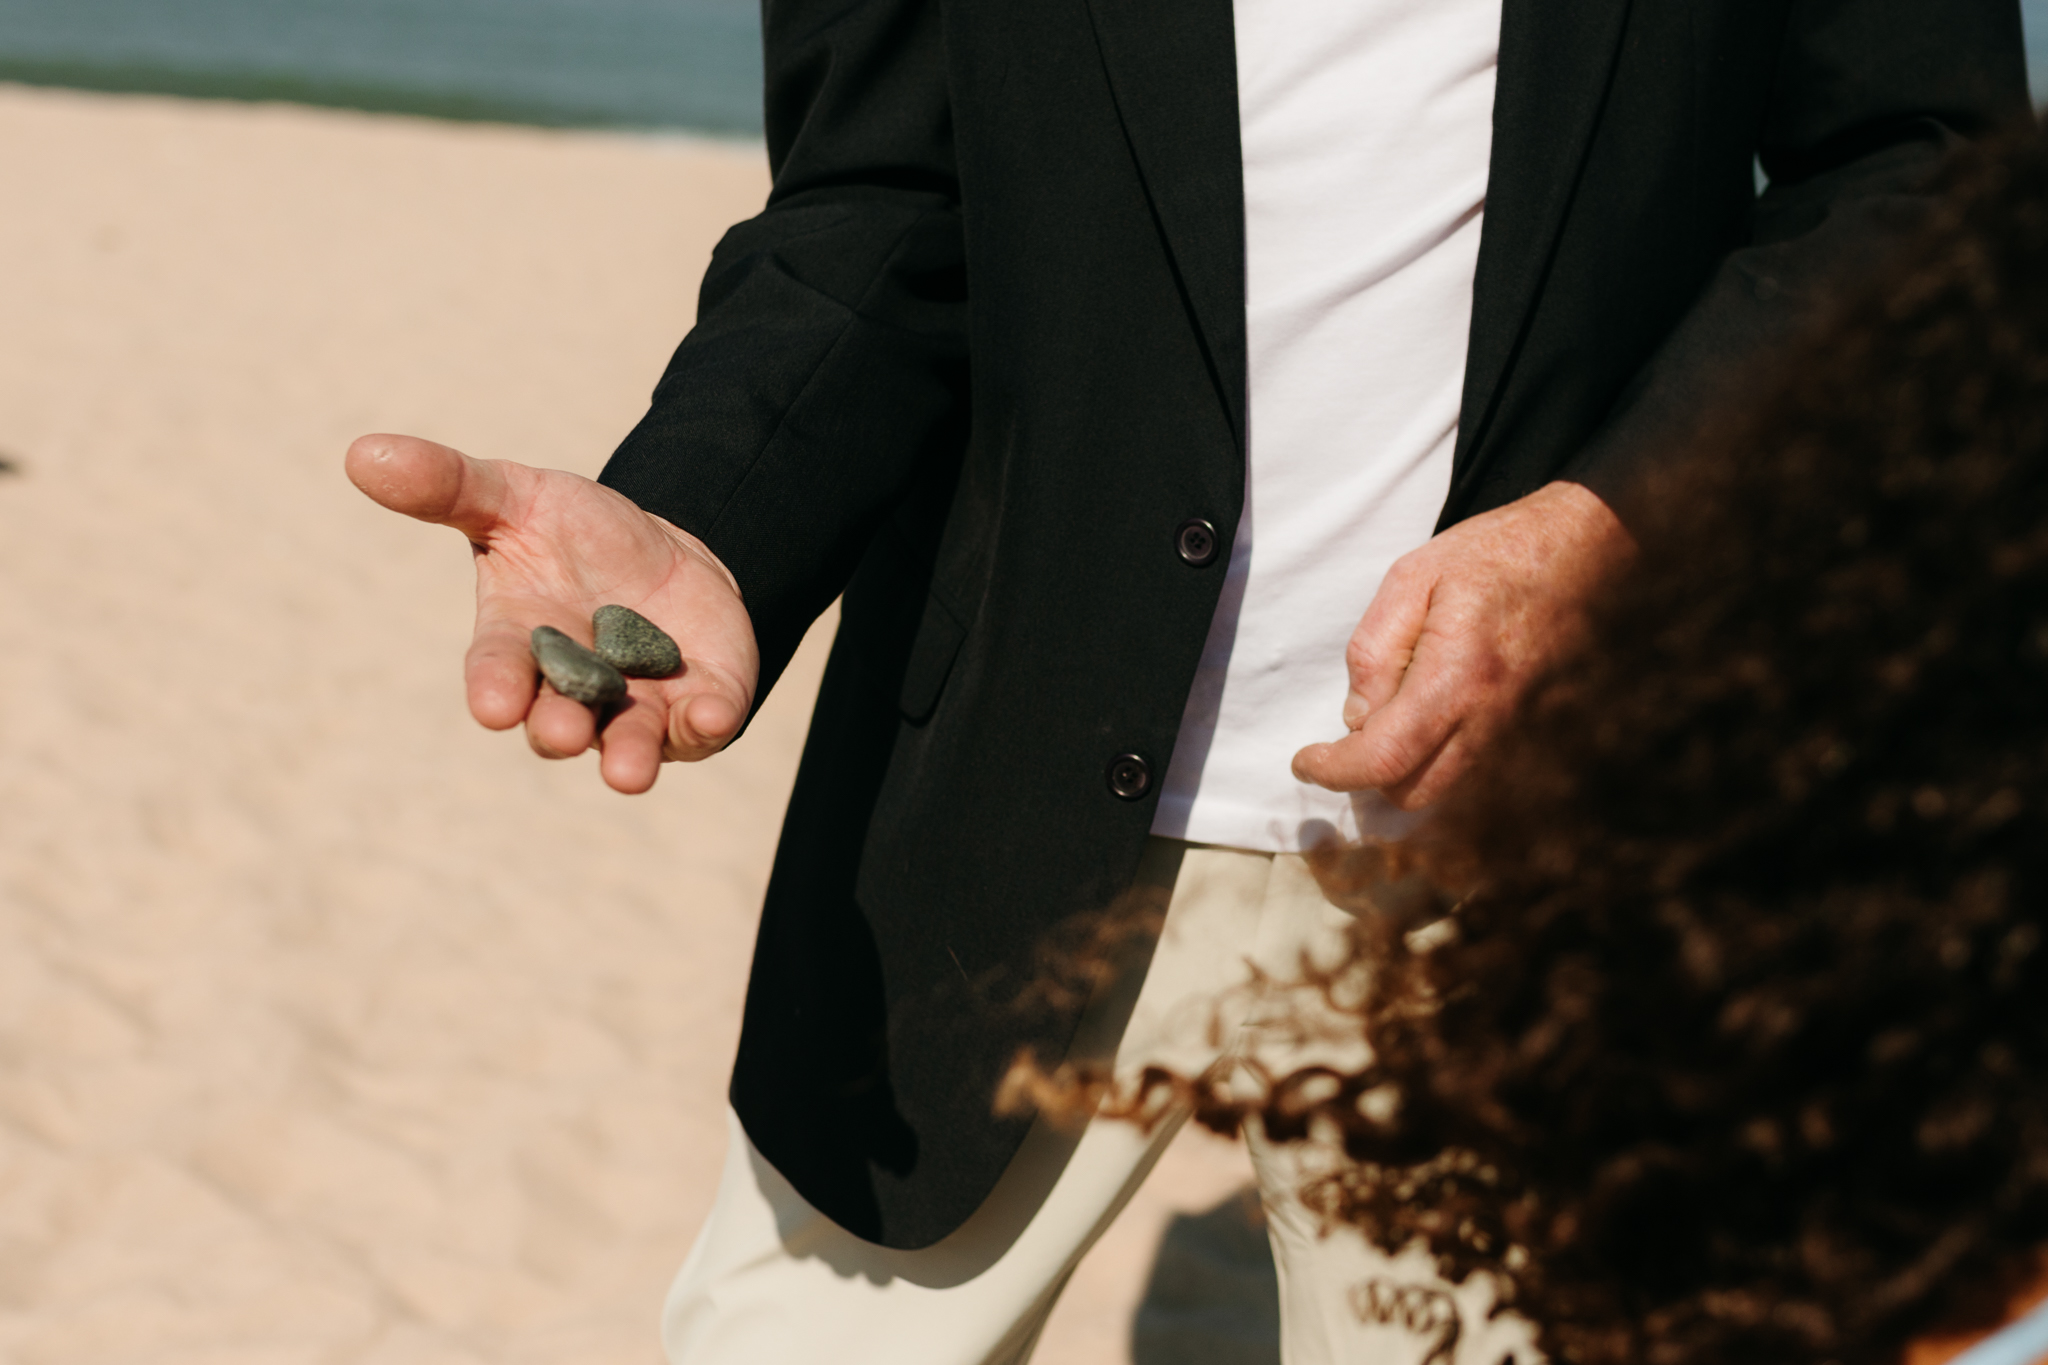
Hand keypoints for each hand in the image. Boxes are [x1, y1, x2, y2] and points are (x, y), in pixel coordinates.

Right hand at [345, 433, 758, 793]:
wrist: (664, 554)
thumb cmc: (573, 533)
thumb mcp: (515, 495)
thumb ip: (449, 485)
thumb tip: (363, 453)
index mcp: (520, 642)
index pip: (498, 671)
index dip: (495, 688)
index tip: (492, 705)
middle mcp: (572, 689)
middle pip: (558, 721)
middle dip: (558, 728)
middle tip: (561, 731)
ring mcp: (634, 707)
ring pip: (626, 744)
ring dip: (627, 755)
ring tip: (627, 771)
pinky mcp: (695, 706)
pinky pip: (699, 728)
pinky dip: (705, 725)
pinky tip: (711, 714)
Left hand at [1292, 481, 1632, 808]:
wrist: (1581, 550)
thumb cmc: (1493, 557)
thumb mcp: (1410, 578)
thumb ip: (1374, 651)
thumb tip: (1356, 719)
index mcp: (1457, 676)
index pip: (1386, 758)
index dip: (1335, 772)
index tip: (1305, 762)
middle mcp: (1493, 718)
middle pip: (1415, 794)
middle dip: (1369, 776)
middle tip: (1347, 737)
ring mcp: (1516, 732)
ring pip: (1446, 791)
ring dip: (1405, 770)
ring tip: (1393, 714)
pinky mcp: (1529, 734)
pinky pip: (1473, 772)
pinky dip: (1439, 760)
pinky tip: (1428, 715)